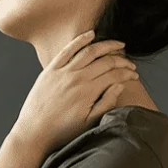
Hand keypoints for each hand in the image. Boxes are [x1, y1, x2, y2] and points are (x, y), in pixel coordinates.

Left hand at [11, 30, 138, 154]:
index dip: (127, 73)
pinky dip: (80, 40)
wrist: (34, 132)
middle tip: (130, 63)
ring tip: (118, 44)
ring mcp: (63, 72)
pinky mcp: (51, 70)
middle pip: (105, 61)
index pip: (114, 75)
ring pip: (89, 51)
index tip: (134, 75)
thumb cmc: (62, 131)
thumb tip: (119, 85)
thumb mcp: (89, 123)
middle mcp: (76, 78)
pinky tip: (91, 34)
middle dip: (121, 60)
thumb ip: (106, 103)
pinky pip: (67, 50)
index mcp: (88, 92)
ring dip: (106, 45)